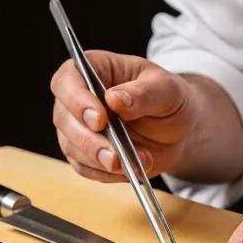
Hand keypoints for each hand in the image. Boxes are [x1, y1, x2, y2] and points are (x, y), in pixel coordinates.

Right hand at [50, 51, 197, 182]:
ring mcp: (79, 127)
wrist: (178, 129)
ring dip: (100, 160)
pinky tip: (131, 169)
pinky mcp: (86, 154)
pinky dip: (107, 174)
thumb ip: (143, 93)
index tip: (99, 119)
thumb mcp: (167, 89)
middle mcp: (79, 98)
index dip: (77, 100)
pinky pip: (86, 168)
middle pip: (64, 118)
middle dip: (88, 140)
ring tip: (133, 162)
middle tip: (113, 155)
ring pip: (72, 147)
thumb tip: (114, 99)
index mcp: (95, 69)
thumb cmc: (170, 98)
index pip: (68, 80)